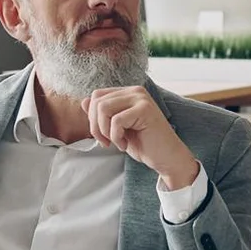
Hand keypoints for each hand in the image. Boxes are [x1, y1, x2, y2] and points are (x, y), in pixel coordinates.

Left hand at [82, 86, 196, 187]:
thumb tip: (84, 101)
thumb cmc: (144, 144)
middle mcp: (135, 91)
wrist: (166, 158)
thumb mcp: (116, 129)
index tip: (103, 136)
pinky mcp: (145, 109)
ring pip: (103, 108)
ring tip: (117, 142)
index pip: (97, 96)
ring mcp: (141, 98)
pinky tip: (125, 144)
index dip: (92, 118)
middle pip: (97, 101)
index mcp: (128, 93)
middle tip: (107, 142)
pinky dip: (116, 137)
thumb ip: (102, 115)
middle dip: (96, 126)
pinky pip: (116, 121)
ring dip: (105, 131)